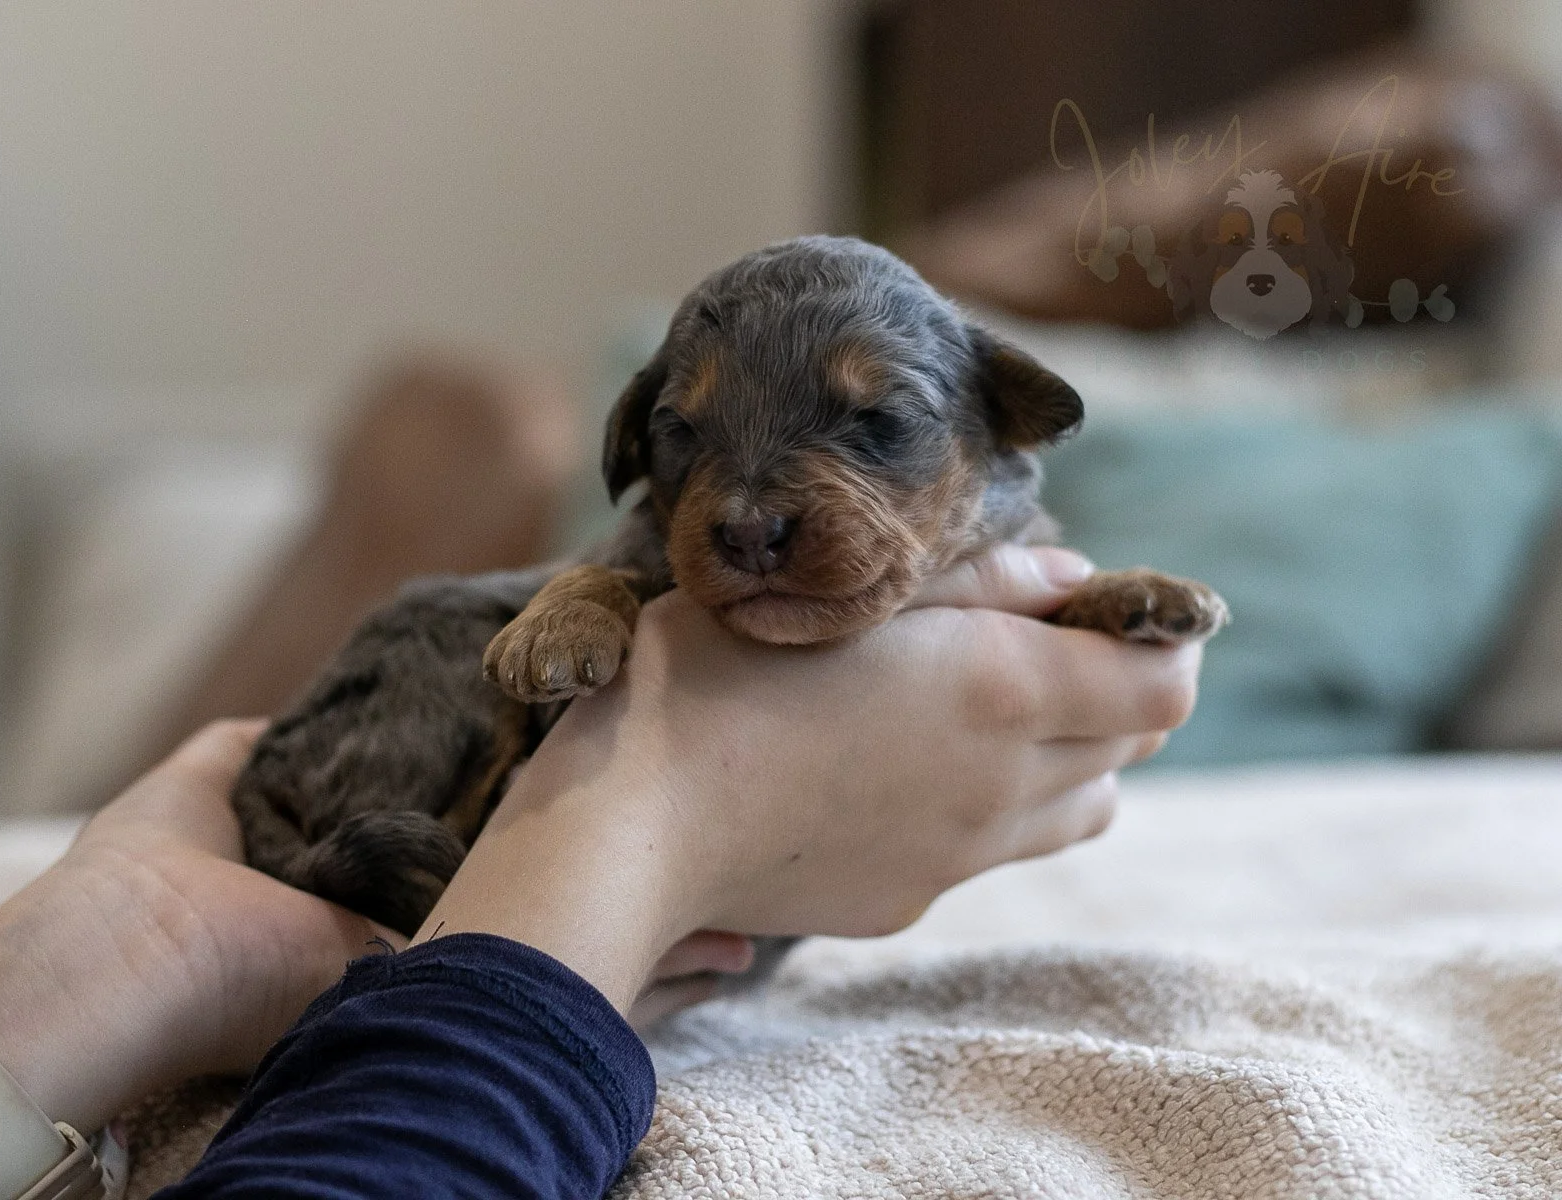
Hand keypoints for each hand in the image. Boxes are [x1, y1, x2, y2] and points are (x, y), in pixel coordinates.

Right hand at [418, 543, 1198, 1010]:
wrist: (632, 825)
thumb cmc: (717, 677)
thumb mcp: (846, 597)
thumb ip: (980, 583)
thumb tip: (1074, 579)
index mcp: (1002, 689)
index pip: (1165, 682)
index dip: (1154, 637)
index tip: (1097, 607)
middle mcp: (1004, 783)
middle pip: (1134, 747)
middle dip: (1109, 688)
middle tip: (1035, 643)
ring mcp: (961, 854)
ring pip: (1081, 808)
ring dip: (1067, 757)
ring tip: (978, 713)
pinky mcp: (910, 899)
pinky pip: (994, 850)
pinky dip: (989, 807)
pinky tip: (897, 773)